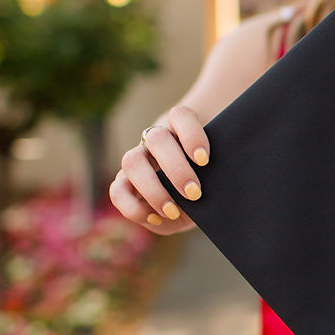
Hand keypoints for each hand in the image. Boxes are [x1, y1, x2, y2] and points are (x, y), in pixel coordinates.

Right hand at [109, 104, 209, 234]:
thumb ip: (216, 179)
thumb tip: (218, 190)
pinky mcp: (124, 183)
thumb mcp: (217, 178)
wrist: (193, 195)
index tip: (204, 160)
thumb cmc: (210, 180)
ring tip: (173, 211)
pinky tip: (155, 218)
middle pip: (156, 138)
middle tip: (195, 193)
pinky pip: (116, 191)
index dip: (191, 134)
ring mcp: (137, 159)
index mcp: (180, 128)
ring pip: (131, 161)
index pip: (181, 115)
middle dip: (176, 169)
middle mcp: (155, 140)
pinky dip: (133, 207)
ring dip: (152, 189)